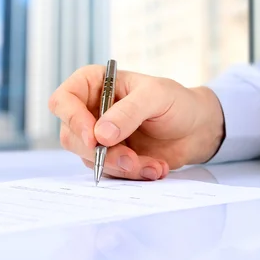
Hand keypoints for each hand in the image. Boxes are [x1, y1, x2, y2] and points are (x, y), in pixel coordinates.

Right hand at [48, 65, 224, 180]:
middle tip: (130, 158)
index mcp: (93, 84)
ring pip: (89, 159)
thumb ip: (128, 112)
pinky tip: (155, 168)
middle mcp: (89, 111)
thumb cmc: (175, 102)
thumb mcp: (155, 96)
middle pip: (71, 136)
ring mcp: (98, 137)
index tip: (93, 138)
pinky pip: (109, 173)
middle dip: (100, 153)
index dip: (72, 120)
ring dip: (121, 166)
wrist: (196, 129)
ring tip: (152, 165)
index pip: (63, 100)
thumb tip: (100, 135)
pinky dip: (132, 174)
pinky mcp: (110, 158)